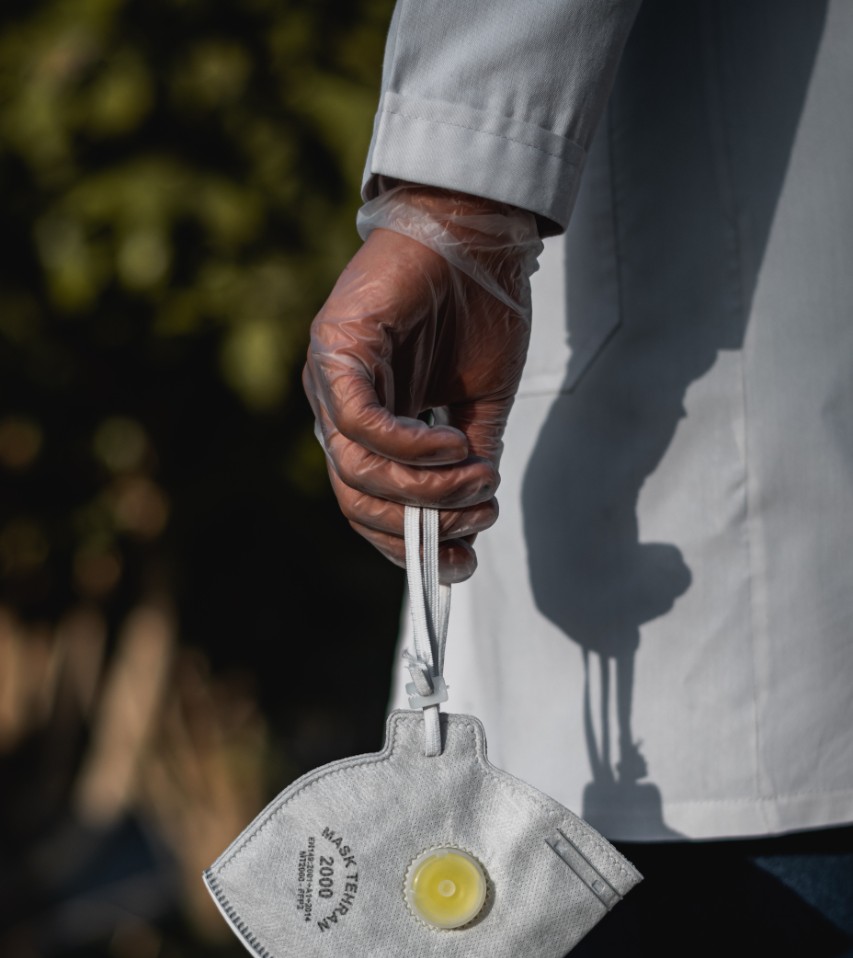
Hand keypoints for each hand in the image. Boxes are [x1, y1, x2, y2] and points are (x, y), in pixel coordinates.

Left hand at [302, 184, 541, 581]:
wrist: (478, 231)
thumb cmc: (479, 309)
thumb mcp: (482, 404)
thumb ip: (469, 460)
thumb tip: (472, 513)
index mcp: (368, 426)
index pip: (369, 508)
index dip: (411, 546)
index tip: (462, 562)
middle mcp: (339, 410)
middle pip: (358, 502)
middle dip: (422, 525)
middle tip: (477, 515)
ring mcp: (331, 381)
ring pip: (358, 471)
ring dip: (425, 488)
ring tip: (476, 476)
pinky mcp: (335, 348)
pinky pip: (361, 423)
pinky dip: (409, 446)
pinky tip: (453, 440)